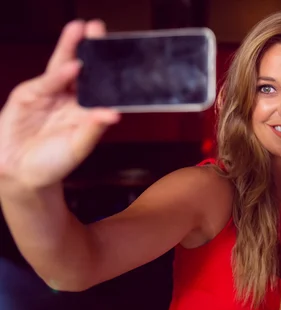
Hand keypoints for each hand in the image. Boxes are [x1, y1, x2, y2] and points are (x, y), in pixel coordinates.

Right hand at [0, 20, 119, 192]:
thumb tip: (113, 115)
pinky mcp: (30, 95)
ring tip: (83, 30)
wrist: (21, 173)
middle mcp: (72, 99)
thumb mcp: (78, 147)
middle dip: (90, 48)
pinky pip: (47, 82)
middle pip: (83, 69)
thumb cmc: (54, 163)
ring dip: (72, 48)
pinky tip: (71, 66)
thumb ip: (93, 129)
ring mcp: (51, 95)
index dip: (109, 69)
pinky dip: (58, 74)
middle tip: (99, 28)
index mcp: (89, 111)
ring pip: (63, 67)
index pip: (102, 86)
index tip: (122, 54)